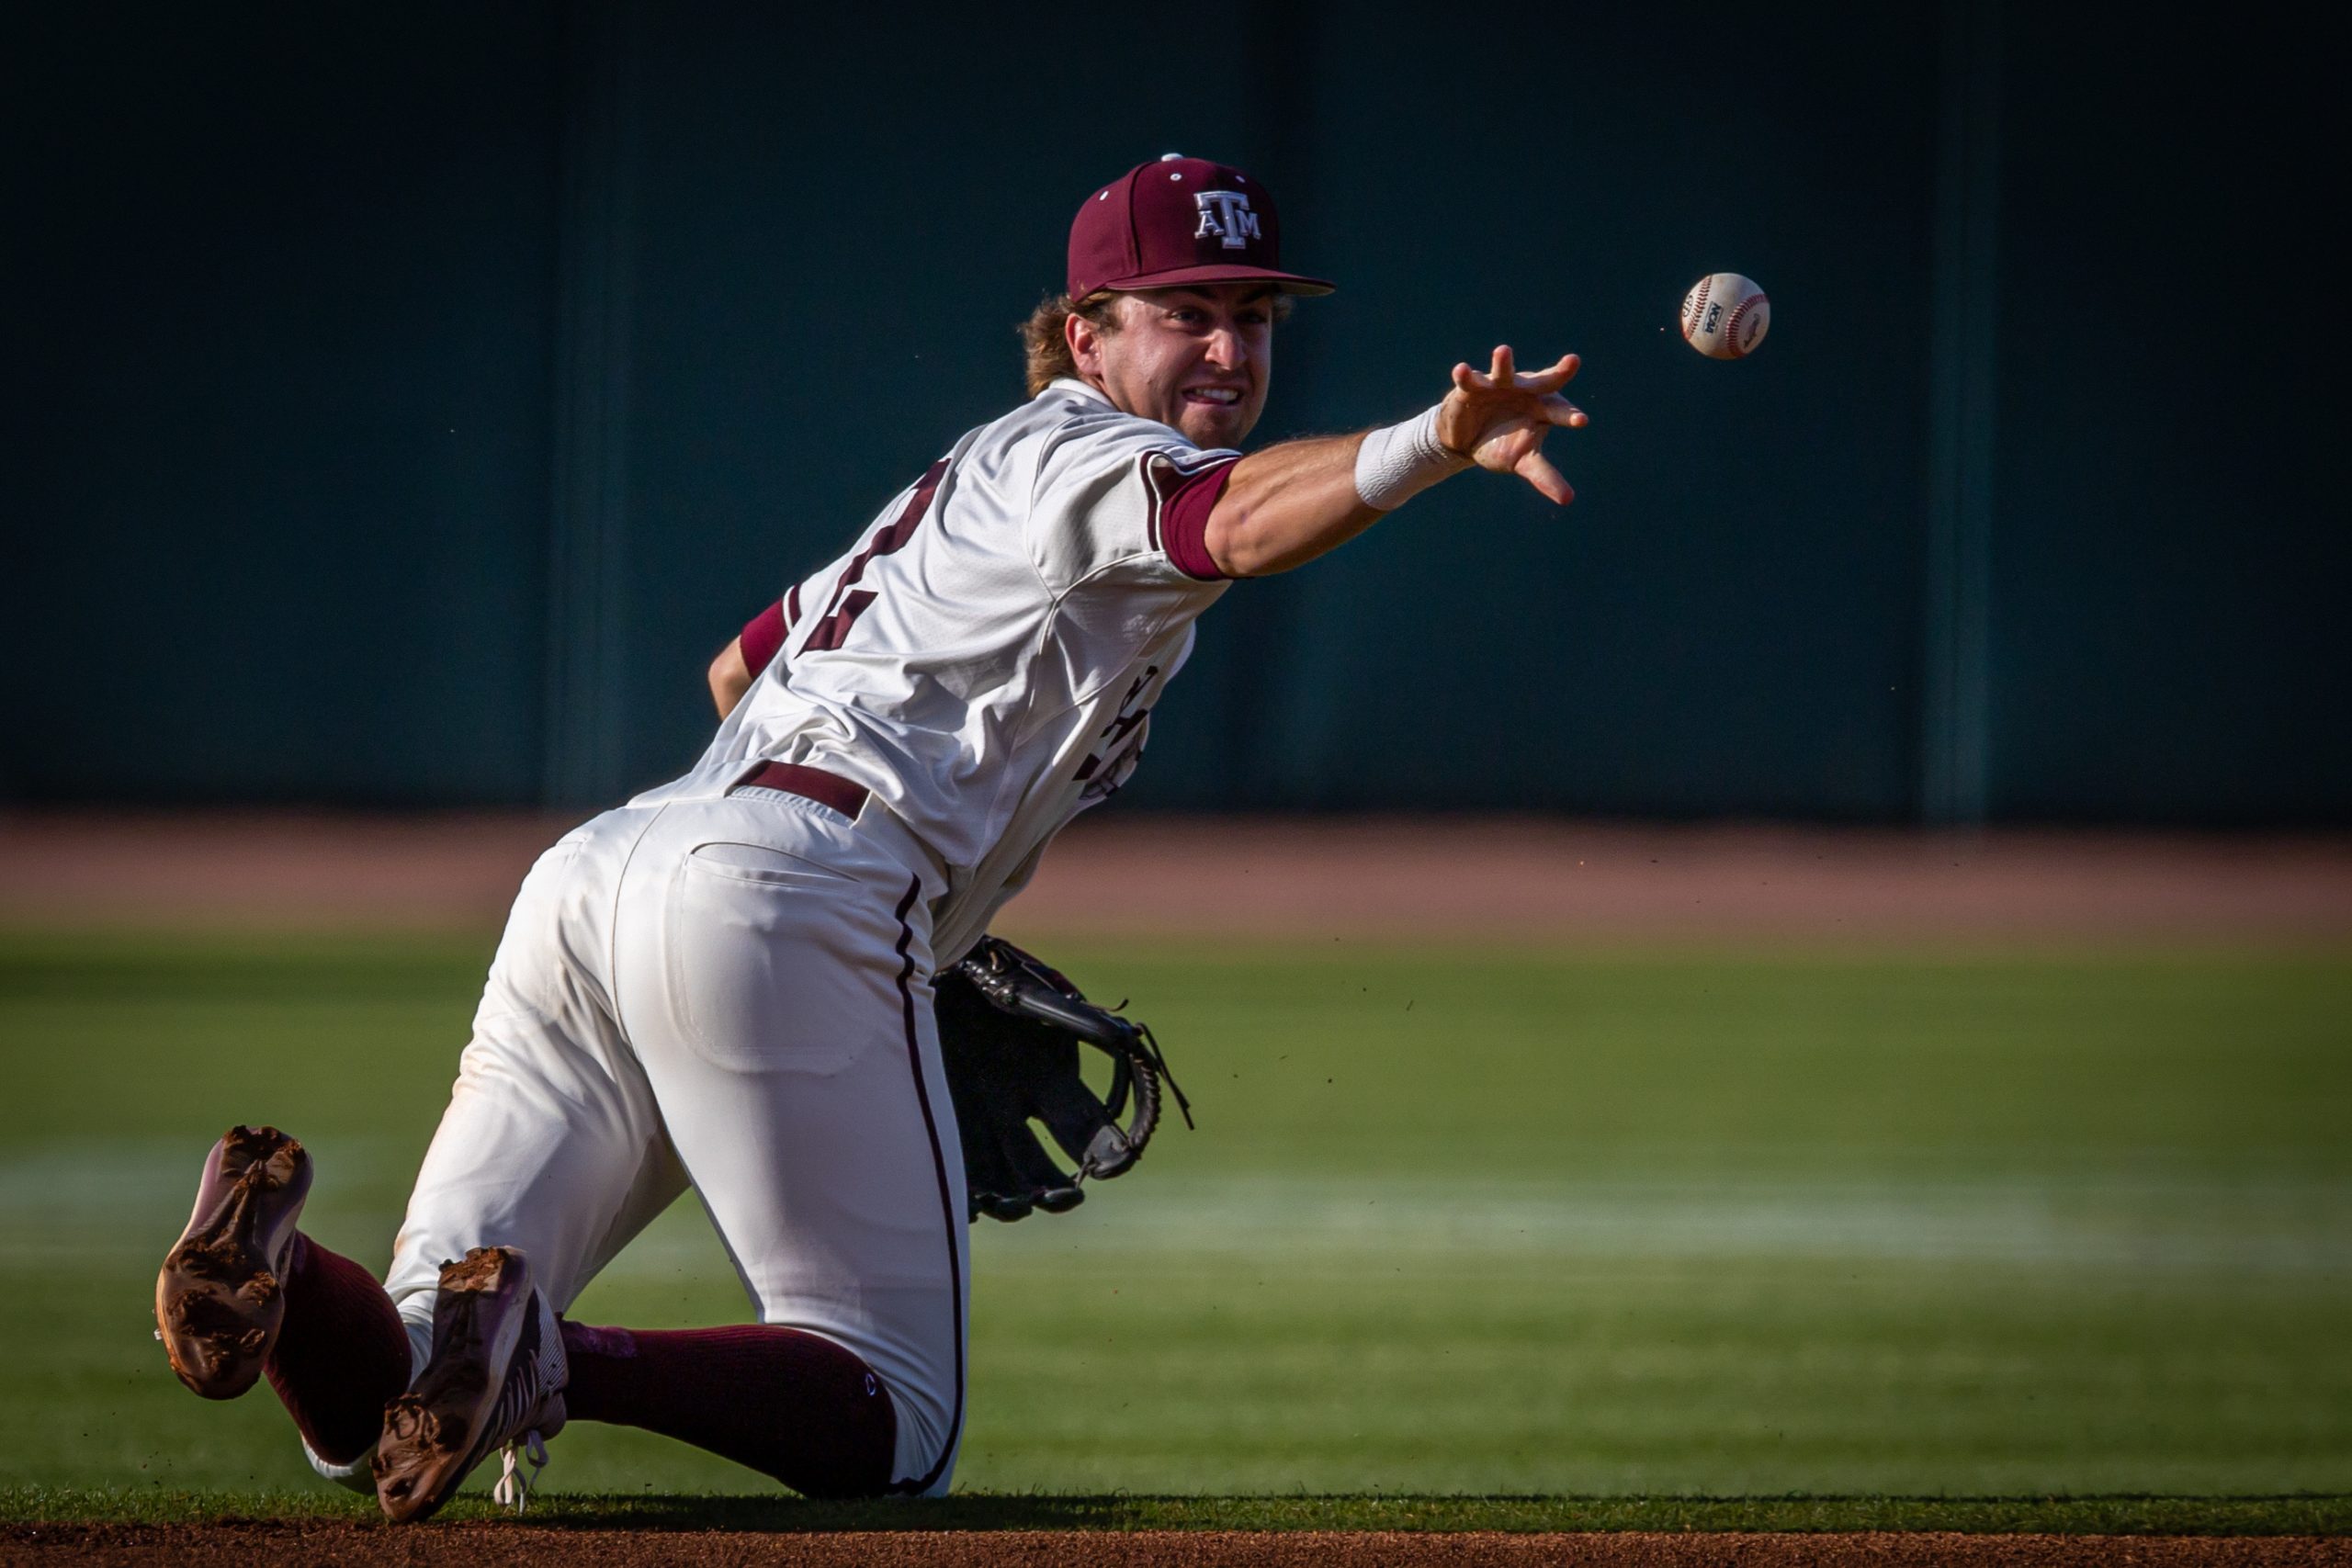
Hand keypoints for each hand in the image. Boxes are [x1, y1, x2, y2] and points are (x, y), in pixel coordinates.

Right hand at [1436, 346, 1587, 504]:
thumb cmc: (1503, 444)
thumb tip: (1569, 500)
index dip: (1569, 415)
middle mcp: (1525, 391)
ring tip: (1502, 350)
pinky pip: (1468, 380)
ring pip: (1504, 371)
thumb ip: (1546, 477)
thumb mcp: (1524, 461)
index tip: (1581, 420)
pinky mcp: (1471, 388)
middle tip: (1574, 362)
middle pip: (1544, 381)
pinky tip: (1461, 369)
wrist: (1467, 438)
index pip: (1560, 411)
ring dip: (1503, 362)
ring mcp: (1498, 386)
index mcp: (1542, 409)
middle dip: (1558, 372)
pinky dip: (1464, 375)